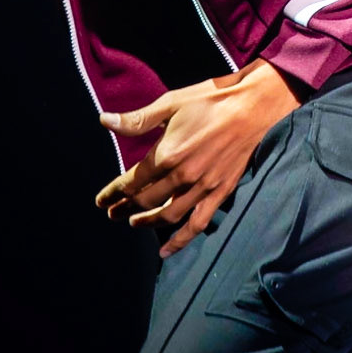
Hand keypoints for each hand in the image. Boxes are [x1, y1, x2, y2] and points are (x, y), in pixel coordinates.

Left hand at [94, 60, 304, 257]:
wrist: (251, 108)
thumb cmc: (208, 101)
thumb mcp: (170, 103)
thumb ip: (138, 120)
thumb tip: (104, 121)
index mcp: (166, 154)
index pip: (132, 181)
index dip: (113, 192)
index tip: (100, 200)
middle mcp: (182, 176)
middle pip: (146, 200)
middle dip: (125, 208)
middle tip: (112, 213)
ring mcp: (202, 188)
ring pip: (168, 216)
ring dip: (147, 223)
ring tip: (133, 224)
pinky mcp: (220, 194)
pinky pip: (197, 224)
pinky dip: (180, 240)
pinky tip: (167, 250)